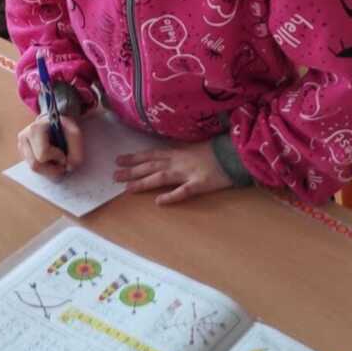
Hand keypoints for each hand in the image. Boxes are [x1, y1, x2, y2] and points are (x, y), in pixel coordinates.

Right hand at [17, 113, 83, 176]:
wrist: (54, 122)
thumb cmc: (64, 127)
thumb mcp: (75, 134)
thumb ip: (76, 151)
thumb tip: (69, 168)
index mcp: (35, 129)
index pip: (43, 154)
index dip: (57, 158)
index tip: (64, 153)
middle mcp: (24, 138)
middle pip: (35, 165)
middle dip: (52, 168)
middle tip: (62, 163)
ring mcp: (21, 146)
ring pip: (33, 168)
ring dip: (48, 170)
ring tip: (57, 162)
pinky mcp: (22, 153)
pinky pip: (32, 168)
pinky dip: (44, 168)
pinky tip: (50, 160)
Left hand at [115, 142, 233, 206]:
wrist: (237, 153)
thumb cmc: (217, 151)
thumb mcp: (195, 148)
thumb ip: (180, 154)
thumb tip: (164, 158)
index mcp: (178, 153)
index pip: (151, 155)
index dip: (135, 157)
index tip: (119, 159)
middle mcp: (179, 161)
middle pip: (151, 166)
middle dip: (132, 171)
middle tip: (114, 176)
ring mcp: (189, 173)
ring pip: (161, 177)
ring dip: (144, 182)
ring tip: (127, 189)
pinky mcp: (201, 184)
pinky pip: (184, 191)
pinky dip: (172, 196)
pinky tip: (159, 202)